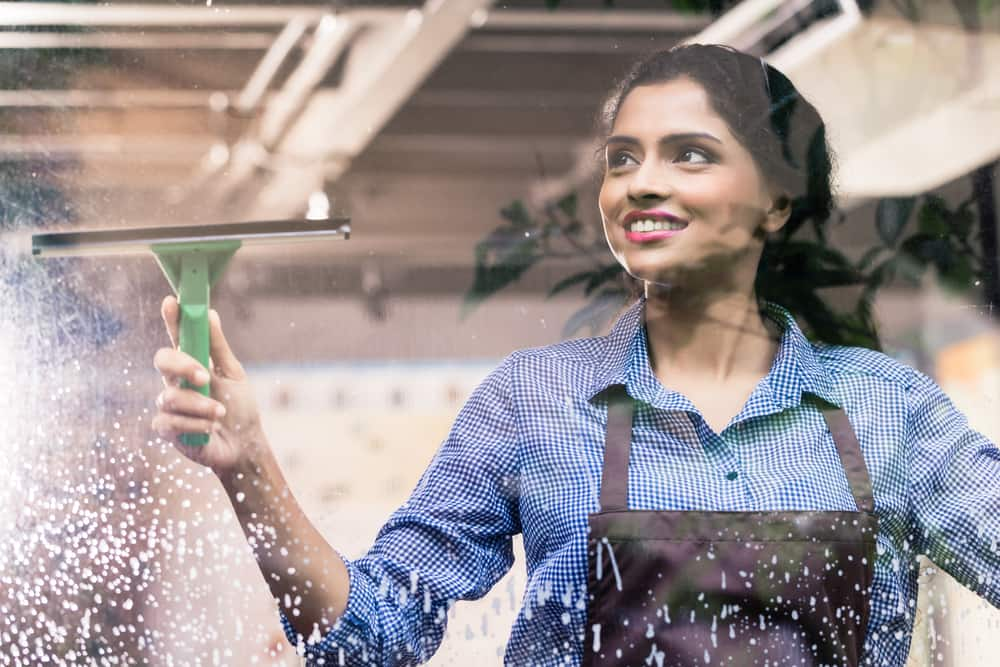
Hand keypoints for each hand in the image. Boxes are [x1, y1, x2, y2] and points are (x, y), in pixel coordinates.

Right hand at [152, 295, 263, 473]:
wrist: (243, 445)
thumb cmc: (239, 407)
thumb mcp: (233, 375)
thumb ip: (218, 347)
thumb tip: (209, 313)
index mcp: (192, 364)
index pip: (177, 337)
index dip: (171, 320)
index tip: (171, 302)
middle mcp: (175, 382)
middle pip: (162, 361)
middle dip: (182, 365)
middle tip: (205, 376)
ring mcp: (168, 405)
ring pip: (169, 396)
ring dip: (200, 405)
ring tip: (220, 413)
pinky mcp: (167, 429)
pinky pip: (170, 421)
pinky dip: (195, 424)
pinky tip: (210, 428)